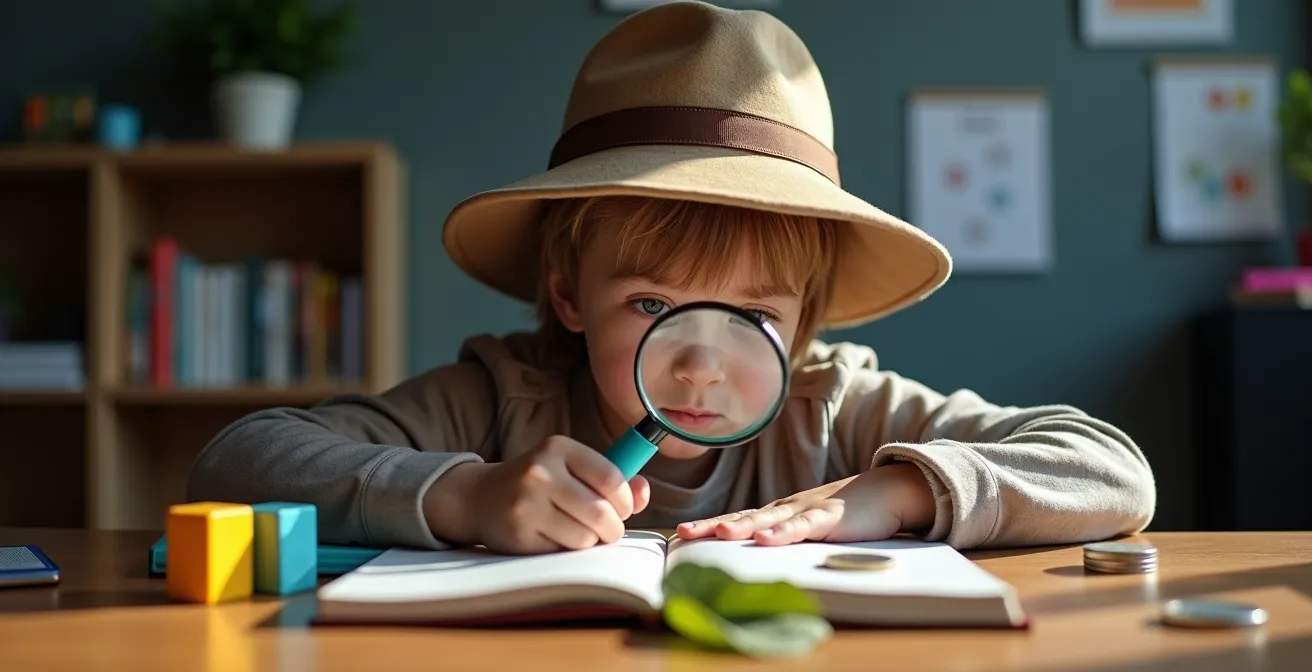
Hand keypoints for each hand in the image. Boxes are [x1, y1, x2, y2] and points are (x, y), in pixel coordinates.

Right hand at [426, 435, 649, 554]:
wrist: (479, 497)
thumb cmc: (539, 483)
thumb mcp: (571, 469)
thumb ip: (612, 479)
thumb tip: (643, 493)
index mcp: (558, 448)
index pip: (611, 477)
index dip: (625, 501)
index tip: (622, 509)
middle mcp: (540, 472)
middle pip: (601, 513)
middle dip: (613, 528)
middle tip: (608, 530)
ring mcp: (526, 504)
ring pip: (585, 537)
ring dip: (590, 542)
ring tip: (577, 531)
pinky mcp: (518, 533)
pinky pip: (562, 552)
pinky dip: (567, 550)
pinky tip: (554, 537)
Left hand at [675, 462, 933, 545]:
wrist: (885, 491)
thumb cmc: (843, 514)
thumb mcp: (805, 527)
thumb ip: (782, 539)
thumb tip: (752, 557)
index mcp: (777, 512)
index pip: (736, 519)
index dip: (708, 526)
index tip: (679, 535)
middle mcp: (785, 509)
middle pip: (743, 517)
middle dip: (711, 525)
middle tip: (682, 534)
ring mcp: (806, 510)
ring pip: (768, 519)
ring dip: (742, 526)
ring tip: (718, 534)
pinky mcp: (830, 518)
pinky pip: (803, 525)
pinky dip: (784, 531)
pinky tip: (768, 538)